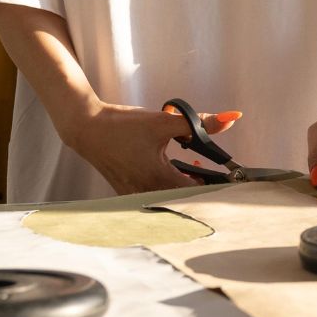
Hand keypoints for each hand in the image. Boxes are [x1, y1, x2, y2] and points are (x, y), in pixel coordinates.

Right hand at [58, 101, 241, 195]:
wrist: (86, 128)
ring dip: (183, 184)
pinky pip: (155, 195)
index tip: (226, 175)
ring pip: (170, 197)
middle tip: (208, 168)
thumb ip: (199, 123)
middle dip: (200, 184)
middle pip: (185, 198)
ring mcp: (135, 195)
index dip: (215, 184)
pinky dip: (166, 185)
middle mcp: (147, 193)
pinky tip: (169, 170)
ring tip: (193, 169)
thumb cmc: (121, 126)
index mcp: (158, 180)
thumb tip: (230, 119)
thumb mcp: (164, 121)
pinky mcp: (128, 192)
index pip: (198, 192)